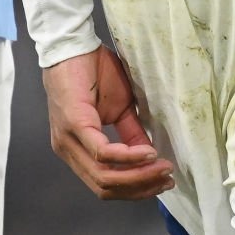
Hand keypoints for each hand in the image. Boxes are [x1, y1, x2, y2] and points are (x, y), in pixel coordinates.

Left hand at [41, 47, 174, 200]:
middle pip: (105, 187)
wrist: (74, 44)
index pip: (104, 185)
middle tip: (167, 179)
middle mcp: (68, 151)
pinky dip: (128, 157)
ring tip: (162, 168)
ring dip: (137, 176)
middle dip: (139, 188)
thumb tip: (151, 157)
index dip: (135, 189)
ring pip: (103, 176)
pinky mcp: (73, 125)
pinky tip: (148, 152)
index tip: (162, 182)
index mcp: (76, 150)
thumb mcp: (119, 109)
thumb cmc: (93, 72)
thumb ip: (131, 135)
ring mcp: (68, 140)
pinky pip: (102, 153)